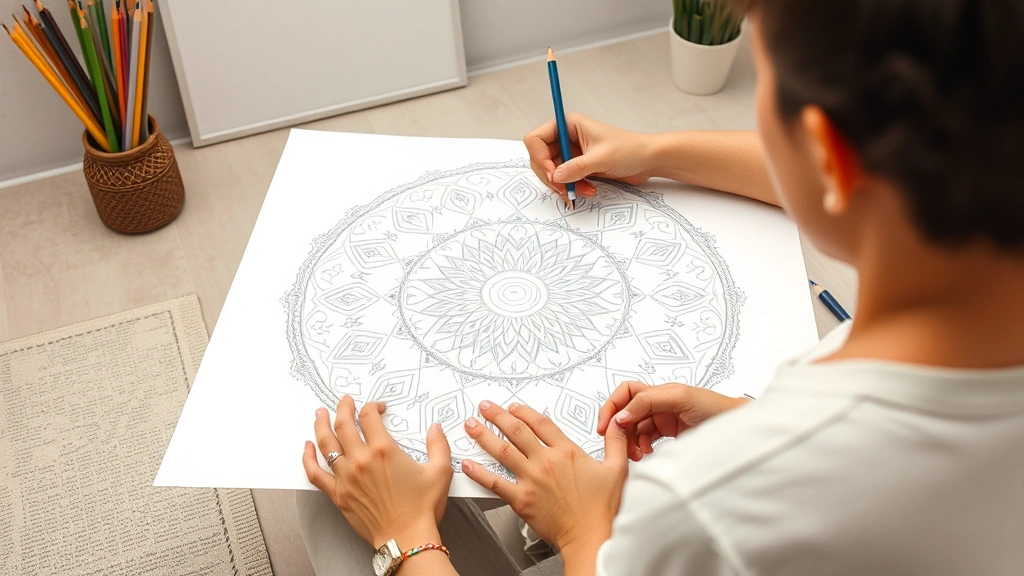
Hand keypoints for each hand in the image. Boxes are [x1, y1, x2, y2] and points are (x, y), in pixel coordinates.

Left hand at [302, 396, 453, 548]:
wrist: (406, 538)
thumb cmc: (422, 507)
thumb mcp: (440, 471)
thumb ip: (438, 445)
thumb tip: (435, 428)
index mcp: (384, 450)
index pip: (369, 416)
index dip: (373, 407)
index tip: (378, 408)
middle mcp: (361, 460)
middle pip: (343, 424)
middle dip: (343, 407)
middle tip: (344, 401)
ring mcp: (346, 477)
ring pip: (326, 443)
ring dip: (321, 425)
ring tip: (320, 414)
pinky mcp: (338, 494)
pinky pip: (315, 473)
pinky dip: (308, 458)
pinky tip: (307, 448)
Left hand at [460, 401, 628, 560]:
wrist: (589, 537)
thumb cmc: (602, 508)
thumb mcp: (617, 468)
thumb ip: (615, 442)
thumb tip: (617, 424)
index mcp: (566, 452)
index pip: (540, 423)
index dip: (524, 411)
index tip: (514, 407)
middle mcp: (545, 462)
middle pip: (516, 431)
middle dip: (497, 415)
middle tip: (484, 407)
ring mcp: (531, 480)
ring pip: (501, 451)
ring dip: (483, 436)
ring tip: (471, 426)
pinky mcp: (521, 499)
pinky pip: (494, 482)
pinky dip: (478, 472)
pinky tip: (468, 464)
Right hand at [523, 114, 658, 203]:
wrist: (648, 160)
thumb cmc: (630, 149)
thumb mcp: (602, 158)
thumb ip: (576, 167)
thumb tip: (556, 177)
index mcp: (568, 125)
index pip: (536, 139)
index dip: (539, 157)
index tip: (552, 174)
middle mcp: (566, 137)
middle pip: (539, 159)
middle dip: (550, 176)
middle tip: (564, 189)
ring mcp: (571, 153)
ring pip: (551, 173)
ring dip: (563, 185)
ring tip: (582, 191)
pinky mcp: (577, 167)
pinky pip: (563, 180)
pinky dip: (571, 188)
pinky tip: (586, 191)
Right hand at [597, 382, 749, 460]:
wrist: (739, 427)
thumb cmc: (716, 408)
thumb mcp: (680, 397)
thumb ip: (649, 402)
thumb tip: (622, 415)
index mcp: (660, 391)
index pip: (626, 392)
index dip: (612, 407)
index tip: (607, 427)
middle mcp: (659, 404)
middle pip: (626, 412)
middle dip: (619, 428)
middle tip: (617, 446)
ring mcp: (664, 420)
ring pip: (635, 429)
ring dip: (630, 441)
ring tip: (636, 455)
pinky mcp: (670, 435)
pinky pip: (646, 440)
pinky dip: (641, 447)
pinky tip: (646, 454)